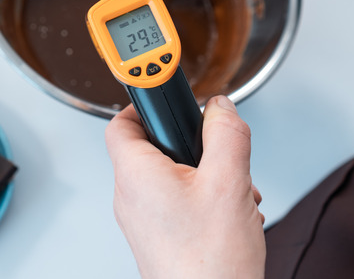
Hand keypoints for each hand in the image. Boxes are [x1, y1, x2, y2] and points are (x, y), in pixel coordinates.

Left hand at [105, 96, 264, 278]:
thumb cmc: (208, 264)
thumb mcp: (228, 182)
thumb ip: (225, 134)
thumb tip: (221, 107)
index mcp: (137, 174)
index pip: (121, 122)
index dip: (143, 102)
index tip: (162, 91)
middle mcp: (132, 196)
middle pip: (153, 147)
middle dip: (193, 144)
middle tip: (217, 151)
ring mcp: (144, 219)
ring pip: (171, 175)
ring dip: (206, 174)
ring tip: (231, 191)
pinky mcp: (160, 236)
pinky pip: (177, 201)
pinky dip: (204, 197)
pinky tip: (230, 213)